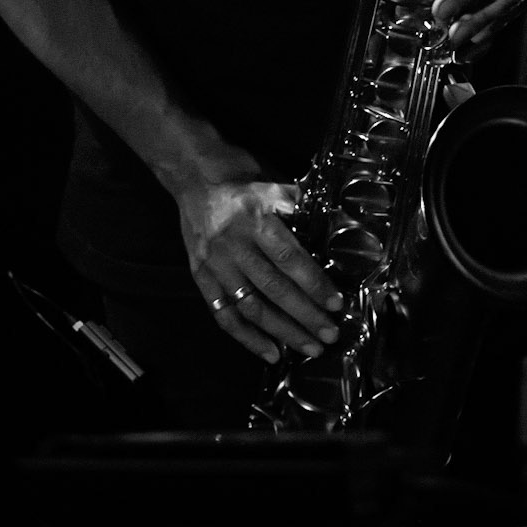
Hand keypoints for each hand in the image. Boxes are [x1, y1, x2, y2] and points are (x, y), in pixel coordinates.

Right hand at [175, 175, 343, 362]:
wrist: (191, 173)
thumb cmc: (239, 175)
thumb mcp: (271, 182)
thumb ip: (297, 207)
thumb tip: (329, 225)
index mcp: (254, 218)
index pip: (289, 258)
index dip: (314, 284)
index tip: (336, 303)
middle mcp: (233, 245)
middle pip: (274, 288)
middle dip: (305, 315)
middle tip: (330, 335)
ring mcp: (214, 264)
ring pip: (251, 307)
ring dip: (282, 332)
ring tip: (309, 348)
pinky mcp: (200, 277)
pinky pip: (224, 315)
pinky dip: (247, 338)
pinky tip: (270, 353)